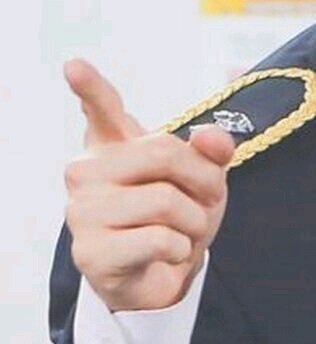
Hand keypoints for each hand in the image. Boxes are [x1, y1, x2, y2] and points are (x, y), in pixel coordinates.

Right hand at [63, 59, 234, 313]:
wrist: (159, 277)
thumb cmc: (175, 219)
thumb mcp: (201, 180)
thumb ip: (211, 152)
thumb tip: (213, 139)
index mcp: (109, 146)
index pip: (101, 109)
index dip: (91, 87)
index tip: (74, 65)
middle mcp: (86, 172)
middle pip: (164, 153)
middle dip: (205, 181)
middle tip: (210, 201)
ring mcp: (82, 211)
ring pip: (166, 201)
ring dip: (195, 222)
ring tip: (184, 233)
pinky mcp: (91, 253)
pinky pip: (160, 239)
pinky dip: (181, 250)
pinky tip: (167, 254)